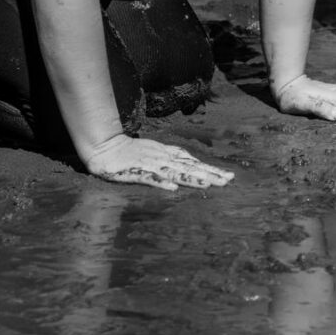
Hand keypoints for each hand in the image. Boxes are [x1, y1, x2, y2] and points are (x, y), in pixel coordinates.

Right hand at [82, 133, 234, 191]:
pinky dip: (161, 182)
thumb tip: (192, 169)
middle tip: (228, 181)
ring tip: (207, 184)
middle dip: (209, 174)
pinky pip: (149, 178)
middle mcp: (163, 158)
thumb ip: (172, 161)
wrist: (106, 146)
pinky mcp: (135, 171)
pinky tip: (172, 188)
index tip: (229, 177)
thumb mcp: (156, 153)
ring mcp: (150, 164)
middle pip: (189, 167)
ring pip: (173, 172)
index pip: (194, 163)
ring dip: (190, 178)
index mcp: (168, 155)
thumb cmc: (132, 152)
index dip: (211, 170)